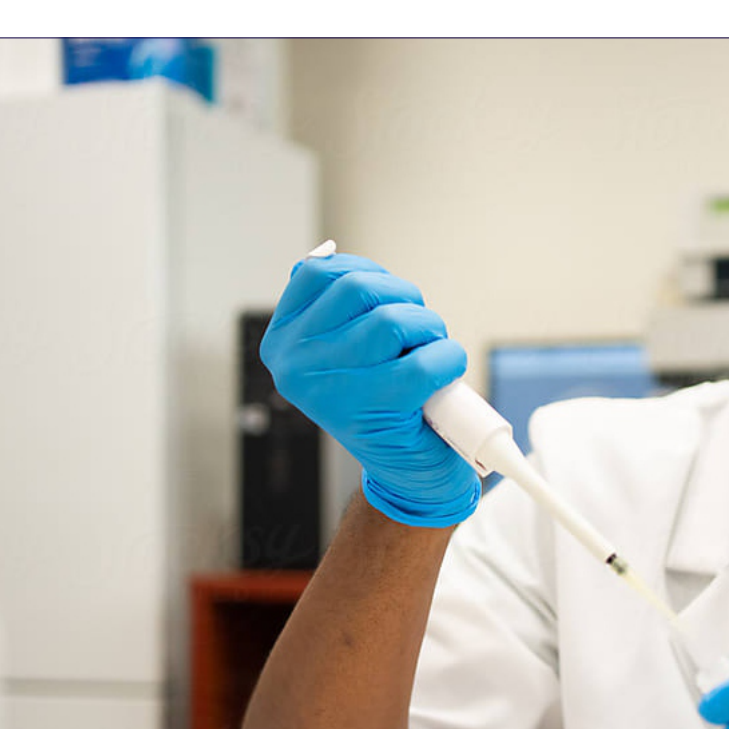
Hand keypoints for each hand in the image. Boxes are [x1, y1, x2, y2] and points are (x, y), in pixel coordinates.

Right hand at [260, 252, 481, 526]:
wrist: (409, 474)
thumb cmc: (383, 404)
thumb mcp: (342, 351)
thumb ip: (331, 307)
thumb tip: (329, 255)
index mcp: (281, 342)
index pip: (319, 273)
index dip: (368, 275)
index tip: (389, 300)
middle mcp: (294, 364)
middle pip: (360, 289)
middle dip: (405, 300)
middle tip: (420, 332)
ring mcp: (328, 389)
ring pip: (392, 320)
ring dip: (429, 329)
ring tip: (432, 353)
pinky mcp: (371, 411)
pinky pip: (422, 362)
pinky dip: (447, 360)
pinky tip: (445, 373)